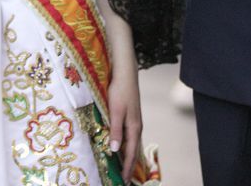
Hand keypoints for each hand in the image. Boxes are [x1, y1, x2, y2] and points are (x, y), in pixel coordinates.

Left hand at [107, 60, 141, 181]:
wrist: (126, 74)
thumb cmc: (120, 91)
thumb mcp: (115, 111)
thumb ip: (115, 131)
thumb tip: (114, 151)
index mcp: (134, 128)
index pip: (131, 153)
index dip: (128, 167)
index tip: (125, 180)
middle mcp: (136, 127)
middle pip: (134, 151)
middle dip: (129, 165)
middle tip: (125, 179)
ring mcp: (135, 122)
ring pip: (132, 144)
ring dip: (128, 157)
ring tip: (123, 168)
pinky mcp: (131, 116)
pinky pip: (130, 137)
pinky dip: (126, 146)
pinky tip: (121, 148)